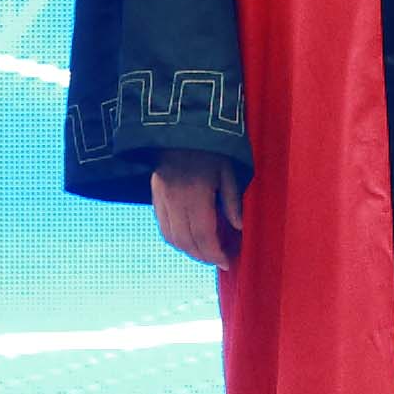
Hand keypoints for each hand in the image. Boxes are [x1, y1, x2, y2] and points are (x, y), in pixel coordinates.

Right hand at [152, 152, 243, 268]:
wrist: (180, 130)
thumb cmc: (210, 149)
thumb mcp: (227, 171)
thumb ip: (232, 201)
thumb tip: (239, 228)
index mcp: (196, 193)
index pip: (204, 234)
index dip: (215, 253)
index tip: (227, 262)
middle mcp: (175, 200)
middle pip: (187, 240)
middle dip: (204, 256)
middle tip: (219, 260)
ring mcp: (162, 199)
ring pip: (172, 237)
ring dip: (189, 251)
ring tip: (206, 254)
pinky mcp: (155, 197)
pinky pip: (163, 227)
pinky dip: (175, 239)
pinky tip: (188, 241)